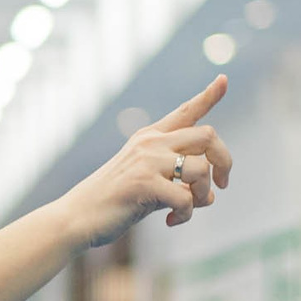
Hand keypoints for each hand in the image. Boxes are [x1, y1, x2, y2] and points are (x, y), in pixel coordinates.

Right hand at [70, 76, 234, 245]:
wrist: (76, 218)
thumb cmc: (112, 203)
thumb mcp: (148, 184)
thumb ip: (178, 183)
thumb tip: (211, 196)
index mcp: (149, 137)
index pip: (185, 111)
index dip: (209, 95)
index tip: (224, 79)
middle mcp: (150, 143)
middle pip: (208, 136)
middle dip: (224, 161)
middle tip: (222, 185)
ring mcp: (147, 161)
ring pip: (201, 169)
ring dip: (202, 195)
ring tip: (185, 209)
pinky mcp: (144, 184)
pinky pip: (186, 198)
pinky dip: (185, 214)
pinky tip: (171, 221)